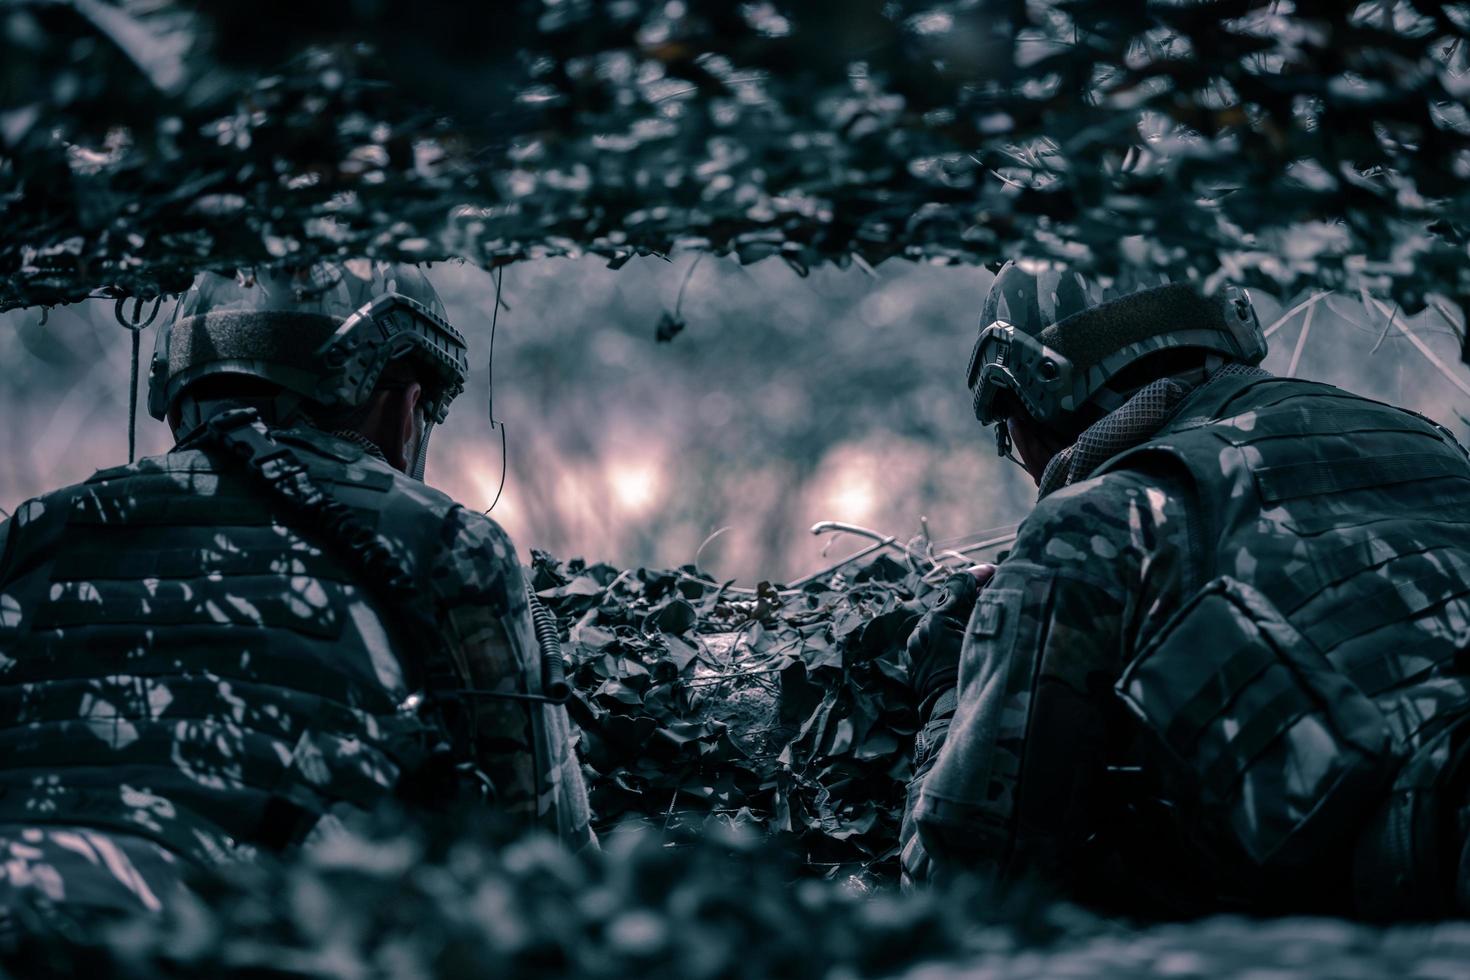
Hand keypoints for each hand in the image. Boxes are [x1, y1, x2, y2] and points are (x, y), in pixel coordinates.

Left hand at [905, 565, 996, 707]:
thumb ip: (988, 611)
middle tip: (993, 595)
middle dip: (971, 596)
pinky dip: (949, 633)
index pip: (959, 583)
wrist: (951, 717)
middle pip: (949, 599)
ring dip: (960, 615)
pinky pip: (934, 637)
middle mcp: (923, 628)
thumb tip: (995, 589)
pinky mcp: (915, 659)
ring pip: (941, 618)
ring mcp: (916, 644)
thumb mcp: (987, 640)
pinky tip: (966, 641)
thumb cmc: (975, 680)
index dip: (978, 575)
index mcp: (940, 619)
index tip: (993, 573)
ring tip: (982, 621)